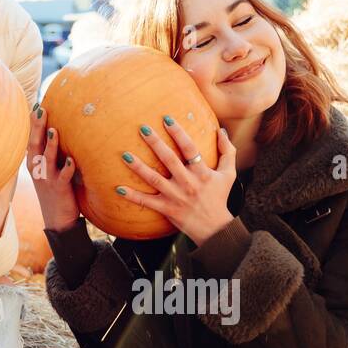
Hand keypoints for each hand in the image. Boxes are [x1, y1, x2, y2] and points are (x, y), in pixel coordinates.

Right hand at [26, 104, 79, 232]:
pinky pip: (63, 177)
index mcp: (34, 162)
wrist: (57, 219)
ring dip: (51, 145)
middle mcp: (37, 169)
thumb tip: (57, 129)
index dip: (32, 123)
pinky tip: (71, 160)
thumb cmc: (55, 189)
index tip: (35, 105)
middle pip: (35, 144)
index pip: (31, 139)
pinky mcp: (59, 190)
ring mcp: (47, 179)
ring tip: (53, 130)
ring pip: (47, 159)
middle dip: (37, 127)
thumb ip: (50, 151)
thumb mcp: (48, 169)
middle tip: (40, 109)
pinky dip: (66, 169)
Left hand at [117, 118, 237, 245]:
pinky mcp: (166, 208)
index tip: (167, 119)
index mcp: (202, 172)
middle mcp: (187, 183)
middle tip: (143, 128)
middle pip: (169, 160)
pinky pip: (146, 202)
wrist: (215, 228)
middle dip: (156, 143)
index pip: (190, 148)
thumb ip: (227, 151)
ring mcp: (175, 196)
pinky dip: (132, 196)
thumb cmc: (219, 197)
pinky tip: (118, 188)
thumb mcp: (229, 174)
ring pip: (154, 179)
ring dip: (138, 167)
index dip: (178, 133)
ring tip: (125, 155)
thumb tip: (221, 130)